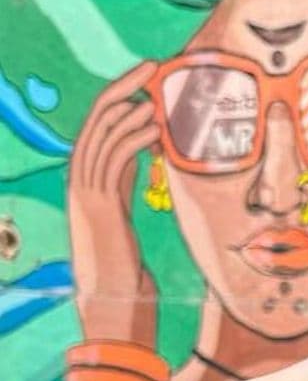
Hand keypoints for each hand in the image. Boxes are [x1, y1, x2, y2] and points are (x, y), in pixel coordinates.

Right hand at [67, 59, 161, 344]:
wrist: (111, 314)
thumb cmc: (124, 278)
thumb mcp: (123, 222)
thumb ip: (125, 191)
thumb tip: (141, 158)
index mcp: (88, 188)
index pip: (99, 130)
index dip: (120, 101)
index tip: (146, 81)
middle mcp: (81, 186)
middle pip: (95, 121)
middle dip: (123, 89)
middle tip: (151, 67)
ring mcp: (85, 195)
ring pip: (100, 135)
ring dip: (128, 107)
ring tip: (153, 88)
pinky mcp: (97, 207)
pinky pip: (112, 160)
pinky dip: (131, 138)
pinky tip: (153, 126)